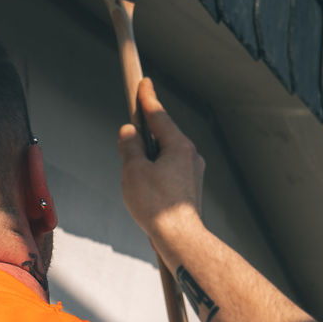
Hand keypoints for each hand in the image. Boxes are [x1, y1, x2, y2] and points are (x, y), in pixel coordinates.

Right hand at [116, 80, 205, 247]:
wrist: (180, 239)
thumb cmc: (156, 205)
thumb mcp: (133, 171)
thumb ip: (129, 147)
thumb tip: (129, 131)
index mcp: (178, 145)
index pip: (159, 115)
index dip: (147, 97)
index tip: (143, 82)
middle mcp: (191, 155)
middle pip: (164, 134)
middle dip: (147, 127)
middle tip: (134, 118)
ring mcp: (193, 172)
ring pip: (167, 153)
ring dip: (150, 152)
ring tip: (133, 162)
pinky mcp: (191, 188)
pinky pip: (170, 169)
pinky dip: (156, 169)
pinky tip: (146, 183)